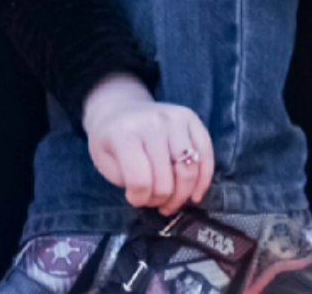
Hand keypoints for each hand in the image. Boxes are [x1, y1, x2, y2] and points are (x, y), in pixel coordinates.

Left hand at [81, 75, 212, 213]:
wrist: (118, 108)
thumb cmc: (111, 141)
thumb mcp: (105, 162)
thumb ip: (129, 181)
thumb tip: (157, 196)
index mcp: (123, 133)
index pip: (140, 180)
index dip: (139, 199)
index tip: (134, 199)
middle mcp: (151, 122)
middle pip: (166, 179)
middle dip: (161, 200)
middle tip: (155, 203)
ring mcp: (173, 117)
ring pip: (190, 170)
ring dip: (183, 195)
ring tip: (172, 201)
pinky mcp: (190, 117)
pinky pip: (206, 154)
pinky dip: (203, 180)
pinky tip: (194, 194)